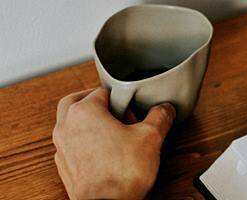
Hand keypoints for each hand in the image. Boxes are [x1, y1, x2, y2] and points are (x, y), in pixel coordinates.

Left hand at [52, 88, 174, 198]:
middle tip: (116, 113)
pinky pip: (71, 145)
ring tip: (111, 133)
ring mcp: (62, 147)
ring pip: (70, 123)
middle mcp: (67, 126)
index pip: (102, 91)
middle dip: (96, 103)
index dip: (123, 100)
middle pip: (76, 101)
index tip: (135, 111)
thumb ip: (159, 117)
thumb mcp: (151, 137)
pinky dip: (84, 143)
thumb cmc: (121, 173)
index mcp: (84, 111)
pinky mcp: (65, 166)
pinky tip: (103, 152)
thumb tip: (164, 110)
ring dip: (88, 123)